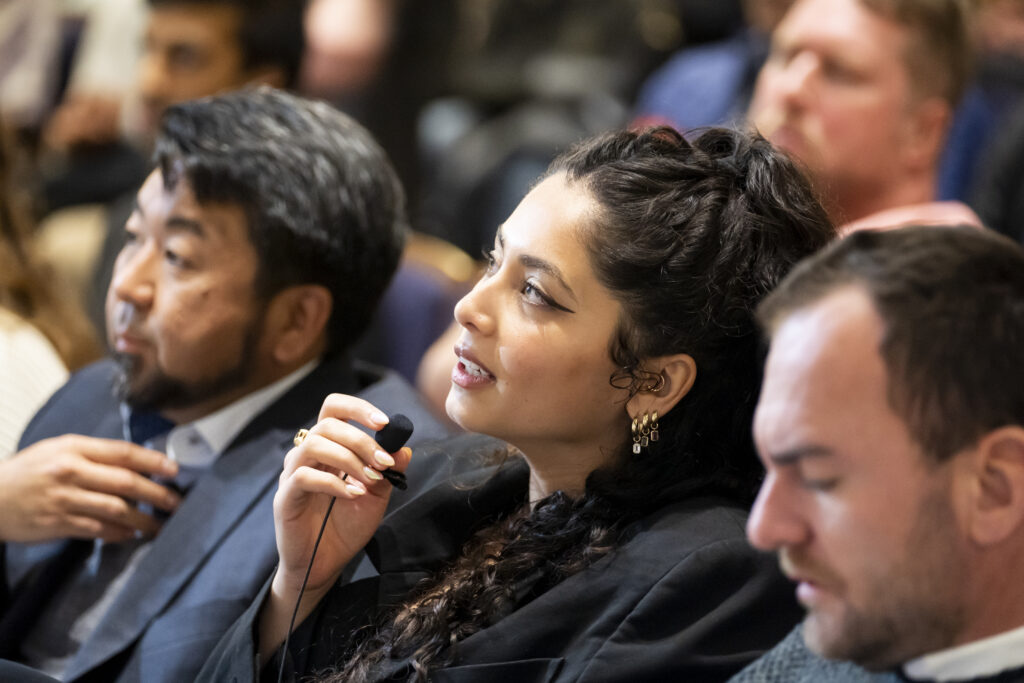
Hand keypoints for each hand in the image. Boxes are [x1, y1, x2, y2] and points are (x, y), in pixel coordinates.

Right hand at [0, 435, 181, 542]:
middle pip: (125, 482)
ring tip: (158, 525)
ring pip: (116, 509)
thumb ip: (93, 454)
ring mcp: (65, 499)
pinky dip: (118, 534)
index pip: (123, 452)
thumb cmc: (28, 471)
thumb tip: (134, 464)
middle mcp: (71, 472)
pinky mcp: (58, 523)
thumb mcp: (58, 450)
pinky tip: (131, 535)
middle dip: (157, 493)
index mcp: (74, 448)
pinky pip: (97, 530)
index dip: (153, 461)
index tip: (174, 470)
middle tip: (176, 502)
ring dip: (143, 519)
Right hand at [260, 395, 410, 652]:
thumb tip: (404, 448)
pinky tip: (353, 495)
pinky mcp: (285, 496)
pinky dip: (334, 482)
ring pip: (314, 444)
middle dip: (362, 440)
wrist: (325, 564)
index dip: (357, 408)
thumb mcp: (376, 497)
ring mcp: (293, 473)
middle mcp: (307, 453)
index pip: (334, 409)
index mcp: (328, 446)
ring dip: (349, 459)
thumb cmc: (347, 526)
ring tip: (369, 480)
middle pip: (328, 424)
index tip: (384, 423)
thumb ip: (387, 472)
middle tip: (383, 463)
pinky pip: (304, 476)